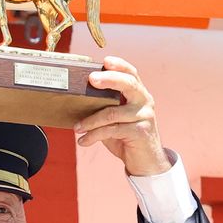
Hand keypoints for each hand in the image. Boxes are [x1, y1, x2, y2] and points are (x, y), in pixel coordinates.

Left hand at [74, 56, 171, 176]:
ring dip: (90, 121)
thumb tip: (76, 103)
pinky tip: (83, 141)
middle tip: (91, 79)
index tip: (105, 60)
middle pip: (128, 84)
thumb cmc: (127, 138)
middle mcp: (145, 101)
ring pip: (112, 112)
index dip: (120, 65)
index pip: (131, 73)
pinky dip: (94, 136)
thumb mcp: (116, 120)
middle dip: (109, 79)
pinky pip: (111, 130)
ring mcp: (144, 116)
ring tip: (76, 128)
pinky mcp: (140, 132)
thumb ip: (105, 108)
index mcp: (138, 94)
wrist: (146, 161)